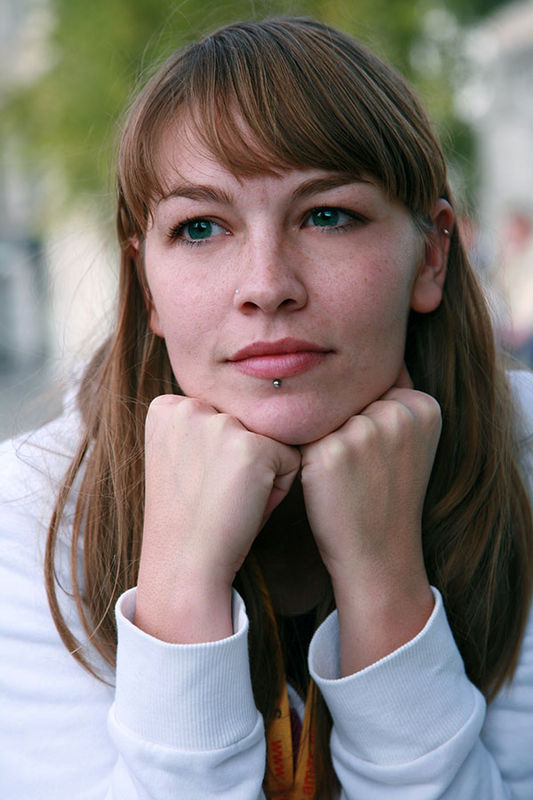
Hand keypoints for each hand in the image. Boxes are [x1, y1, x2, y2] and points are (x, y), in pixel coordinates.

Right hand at [135, 395, 300, 642]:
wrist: (183, 564)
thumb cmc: (188, 519)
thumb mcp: (183, 458)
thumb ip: (202, 427)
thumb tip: (241, 404)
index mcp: (167, 407)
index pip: (223, 415)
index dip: (219, 454)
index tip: (196, 482)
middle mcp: (190, 407)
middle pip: (248, 425)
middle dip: (243, 460)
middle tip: (215, 496)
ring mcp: (221, 425)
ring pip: (271, 441)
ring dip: (262, 473)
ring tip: (231, 502)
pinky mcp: (252, 447)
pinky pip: (291, 460)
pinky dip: (279, 489)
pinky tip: (247, 508)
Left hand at [300, 369, 439, 671]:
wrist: (379, 556)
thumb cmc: (386, 496)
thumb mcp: (407, 444)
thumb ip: (390, 401)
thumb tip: (352, 361)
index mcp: (424, 406)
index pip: (374, 384)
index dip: (362, 418)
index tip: (370, 453)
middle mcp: (399, 412)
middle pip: (345, 397)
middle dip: (341, 426)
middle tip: (354, 469)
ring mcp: (365, 429)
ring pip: (321, 414)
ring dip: (319, 438)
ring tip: (338, 476)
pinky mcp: (331, 450)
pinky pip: (300, 435)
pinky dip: (302, 455)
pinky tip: (319, 481)